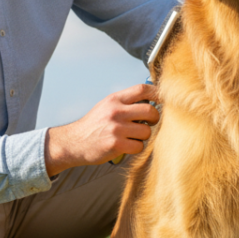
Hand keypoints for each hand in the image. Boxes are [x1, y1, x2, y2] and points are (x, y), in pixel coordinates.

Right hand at [44, 83, 158, 176]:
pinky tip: (127, 146)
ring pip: (147, 131)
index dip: (157, 93)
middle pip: (150, 110)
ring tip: (133, 136)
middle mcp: (116, 112)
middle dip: (154, 118)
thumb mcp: (107, 106)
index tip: (163, 99)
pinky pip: (139, 146)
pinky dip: (136, 148)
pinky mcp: (116, 145)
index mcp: (115, 99)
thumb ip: (126, 101)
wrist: (75, 142)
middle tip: (150, 123)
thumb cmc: (94, 125)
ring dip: (144, 136)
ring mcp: (116, 128)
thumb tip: (151, 99)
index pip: (142, 89)